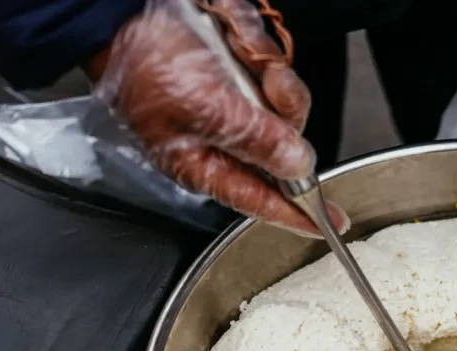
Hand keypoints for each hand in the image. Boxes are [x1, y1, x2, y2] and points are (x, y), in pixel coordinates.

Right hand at [93, 0, 346, 236]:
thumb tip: (297, 168)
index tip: (332, 224)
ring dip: (268, 67)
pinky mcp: (240, 71)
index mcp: (207, 163)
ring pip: (285, 99)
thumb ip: (256, 141)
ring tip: (237, 49)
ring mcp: (235, 104)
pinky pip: (271, 63)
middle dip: (284, 106)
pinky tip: (230, 34)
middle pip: (287, 141)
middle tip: (269, 80)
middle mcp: (225, 138)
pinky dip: (255, 44)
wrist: (123, 9)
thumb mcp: (204, 110)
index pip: (261, 198)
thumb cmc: (145, 63)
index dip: (298, 212)